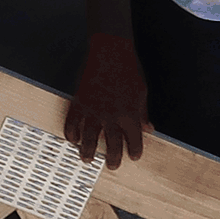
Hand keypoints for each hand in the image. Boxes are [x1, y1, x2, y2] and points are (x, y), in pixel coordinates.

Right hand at [64, 32, 148, 165]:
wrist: (110, 52)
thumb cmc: (128, 70)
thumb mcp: (141, 93)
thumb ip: (143, 113)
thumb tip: (148, 128)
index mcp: (130, 115)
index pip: (135, 141)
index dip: (135, 151)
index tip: (134, 156)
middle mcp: (112, 117)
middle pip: (112, 146)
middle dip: (113, 159)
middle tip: (112, 166)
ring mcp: (94, 111)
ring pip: (90, 140)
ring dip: (88, 152)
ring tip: (87, 159)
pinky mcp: (80, 103)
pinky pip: (72, 124)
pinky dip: (71, 134)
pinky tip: (73, 139)